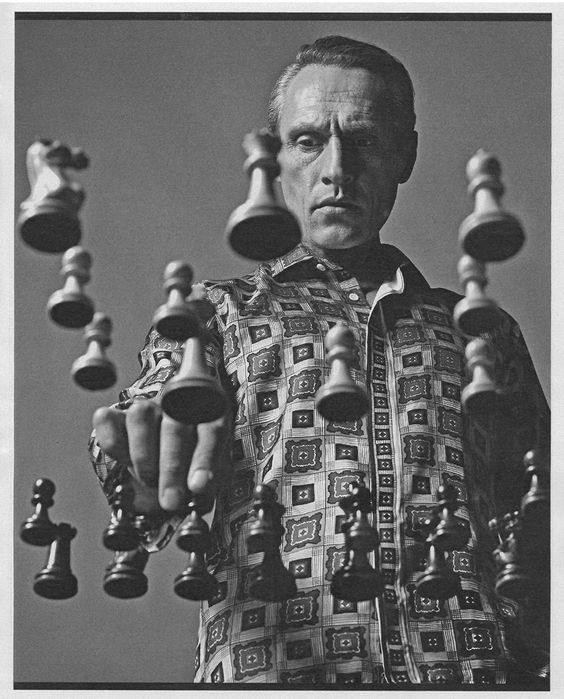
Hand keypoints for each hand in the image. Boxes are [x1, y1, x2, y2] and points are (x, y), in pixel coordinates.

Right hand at [92, 399, 230, 514]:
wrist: (165, 454)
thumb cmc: (190, 463)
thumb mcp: (205, 474)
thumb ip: (206, 484)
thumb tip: (200, 496)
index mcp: (208, 415)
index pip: (212, 431)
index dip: (205, 459)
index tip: (199, 487)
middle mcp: (177, 406)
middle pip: (175, 428)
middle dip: (172, 469)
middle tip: (171, 501)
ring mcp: (147, 407)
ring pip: (141, 417)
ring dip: (143, 456)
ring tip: (149, 481)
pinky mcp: (118, 414)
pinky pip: (108, 420)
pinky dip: (112, 442)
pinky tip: (123, 461)